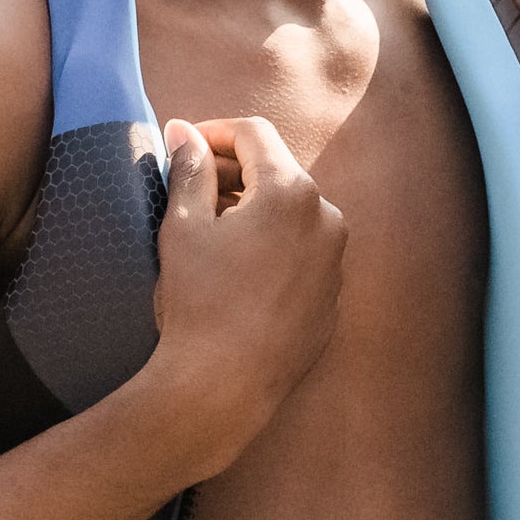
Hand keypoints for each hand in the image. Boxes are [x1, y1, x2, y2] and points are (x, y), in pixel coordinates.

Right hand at [133, 115, 347, 468]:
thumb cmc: (199, 303)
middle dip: (234, 172)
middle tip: (190, 191)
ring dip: (255, 211)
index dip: (215, 132)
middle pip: (278, 172)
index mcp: (291, 192)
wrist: (223, 387)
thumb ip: (189, 169)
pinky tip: (237, 274)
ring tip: (212, 235)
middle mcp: (327, 218)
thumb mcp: (184, 227)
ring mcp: (336, 261)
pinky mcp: (333, 298)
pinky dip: (274, 249)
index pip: (255, 134)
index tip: (185, 146)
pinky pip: (304, 255)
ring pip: (293, 214)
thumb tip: (185, 132)